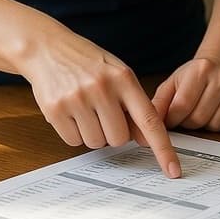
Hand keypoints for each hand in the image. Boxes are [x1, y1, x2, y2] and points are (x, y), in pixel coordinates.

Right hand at [23, 28, 180, 178]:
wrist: (47, 48)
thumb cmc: (87, 62)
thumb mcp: (116, 72)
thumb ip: (133, 102)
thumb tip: (145, 138)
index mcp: (124, 78)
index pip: (149, 120)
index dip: (162, 148)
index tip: (173, 170)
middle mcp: (102, 88)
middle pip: (119, 138)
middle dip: (113, 132)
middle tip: (103, 112)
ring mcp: (78, 99)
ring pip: (96, 142)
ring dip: (93, 132)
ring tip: (85, 108)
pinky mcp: (55, 110)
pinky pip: (73, 141)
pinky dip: (74, 132)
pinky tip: (70, 111)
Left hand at [151, 56, 219, 130]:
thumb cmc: (196, 74)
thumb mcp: (174, 82)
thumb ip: (159, 102)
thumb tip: (144, 126)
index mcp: (201, 70)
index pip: (181, 106)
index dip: (172, 119)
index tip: (169, 119)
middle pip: (197, 119)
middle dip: (187, 123)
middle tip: (186, 115)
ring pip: (212, 126)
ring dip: (202, 126)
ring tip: (201, 110)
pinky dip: (218, 124)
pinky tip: (215, 112)